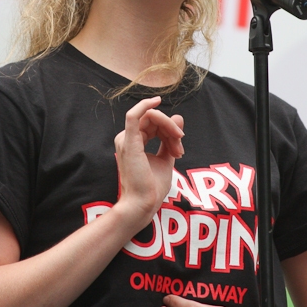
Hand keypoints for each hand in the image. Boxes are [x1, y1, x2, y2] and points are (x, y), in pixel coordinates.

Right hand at [114, 96, 183, 224]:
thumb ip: (170, 138)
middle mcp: (127, 138)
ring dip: (168, 127)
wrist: (143, 204)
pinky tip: (156, 101)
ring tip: (177, 146)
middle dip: (171, 130)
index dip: (170, 132)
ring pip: (150, 117)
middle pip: (153, 120)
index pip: (154, 125)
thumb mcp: (166, 158)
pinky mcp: (129, 141)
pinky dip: (144, 106)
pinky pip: (133, 115)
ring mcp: (126, 139)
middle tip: (180, 149)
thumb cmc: (151, 187)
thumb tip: (178, 117)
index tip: (179, 150)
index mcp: (134, 141)